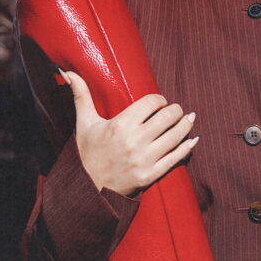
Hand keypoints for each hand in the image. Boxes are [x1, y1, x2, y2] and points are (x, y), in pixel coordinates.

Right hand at [65, 70, 197, 195]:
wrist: (88, 189)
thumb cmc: (88, 153)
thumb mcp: (84, 123)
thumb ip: (81, 95)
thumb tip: (67, 72)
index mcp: (121, 125)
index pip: (152, 102)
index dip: (159, 100)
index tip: (158, 102)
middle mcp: (135, 141)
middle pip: (168, 117)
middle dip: (175, 110)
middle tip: (176, 110)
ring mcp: (145, 159)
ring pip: (176, 136)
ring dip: (186, 125)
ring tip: (188, 119)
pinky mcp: (151, 175)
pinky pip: (176, 158)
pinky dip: (187, 147)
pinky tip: (193, 139)